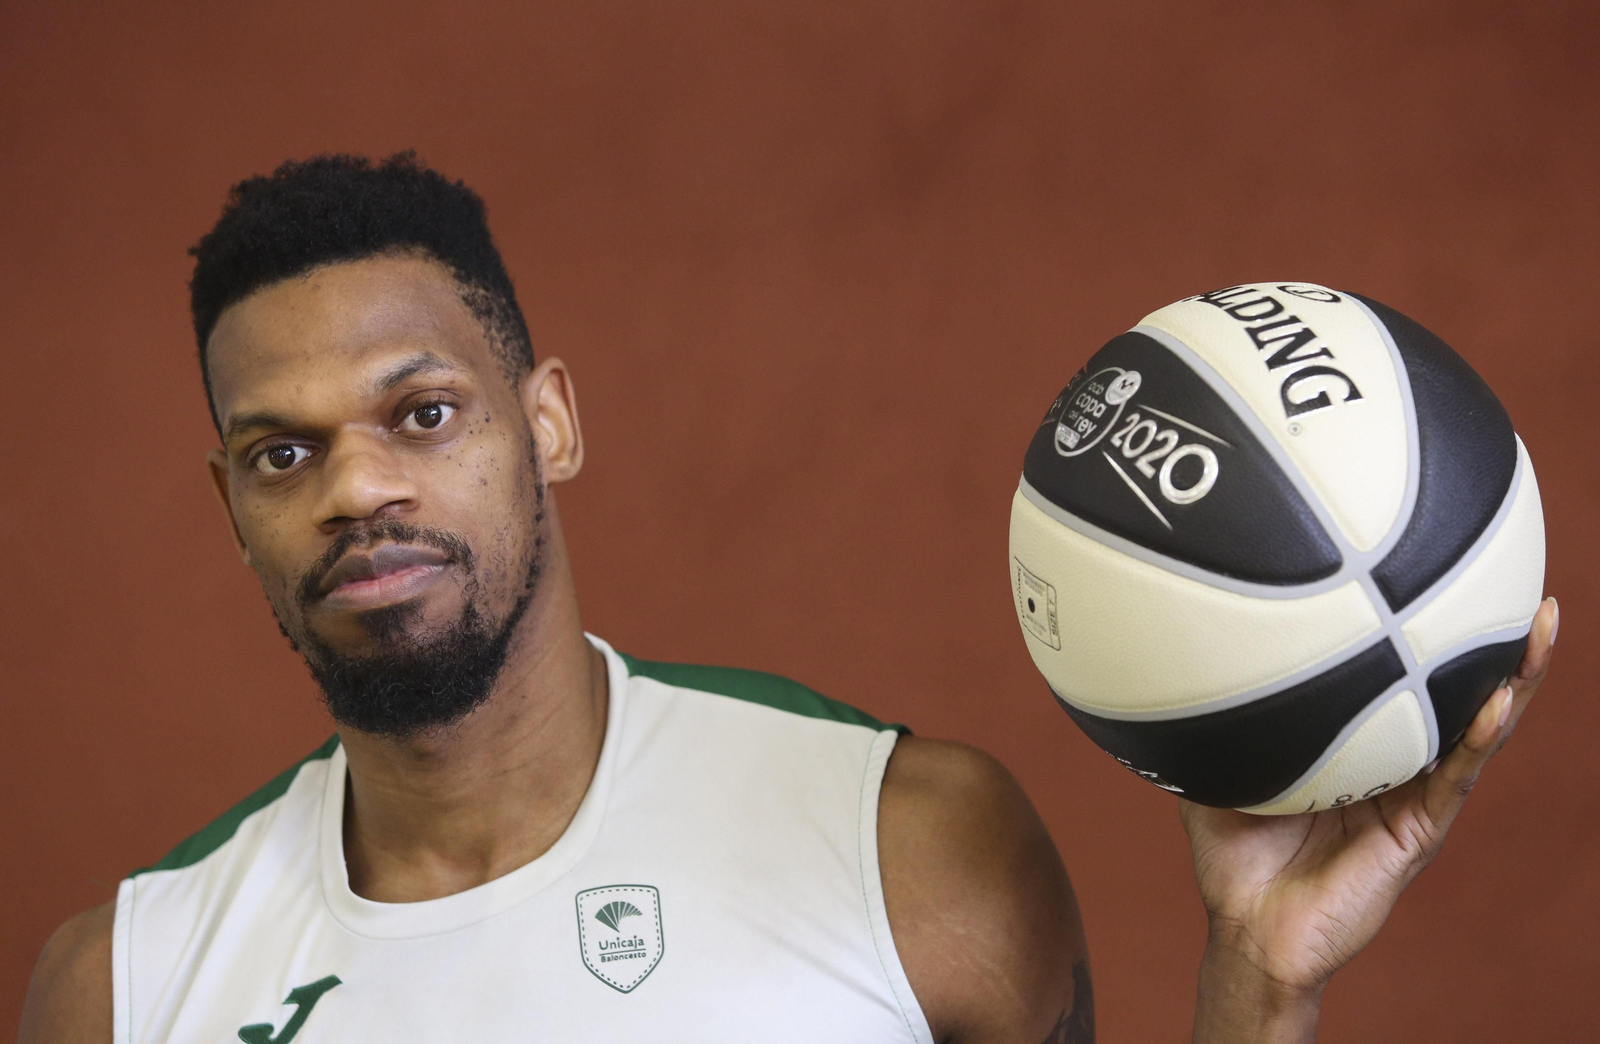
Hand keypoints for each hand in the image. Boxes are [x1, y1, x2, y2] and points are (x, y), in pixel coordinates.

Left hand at [1181, 597, 1557, 1040]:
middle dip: (1494, 642)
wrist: (1245, 929)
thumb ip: (1219, 715)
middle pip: (1457, 694)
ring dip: (1513, 678)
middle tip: (1520, 582)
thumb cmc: (1233, 854)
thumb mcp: (1220, 766)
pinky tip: (1497, 701)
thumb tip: (1183, 649)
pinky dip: (1479, 737)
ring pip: (1477, 728)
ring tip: (1538, 625)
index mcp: (1357, 748)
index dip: (1431, 635)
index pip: (1402, 682)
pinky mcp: (1418, 832)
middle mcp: (1395, 767)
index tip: (1446, 573)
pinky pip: (1456, 777)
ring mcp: (1414, 797)